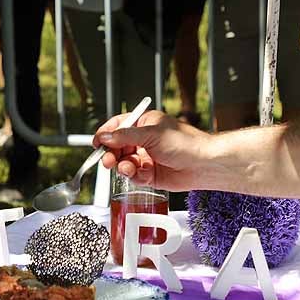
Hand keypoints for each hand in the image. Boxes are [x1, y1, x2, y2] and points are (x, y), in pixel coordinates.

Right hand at [94, 110, 214, 191]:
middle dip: (112, 154)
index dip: (106, 134)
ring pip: (125, 162)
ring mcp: (147, 157)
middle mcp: (144, 140)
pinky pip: (135, 175)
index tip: (96, 143)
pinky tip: (140, 173)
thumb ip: (125, 136)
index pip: (118, 126)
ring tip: (127, 167)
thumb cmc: (185, 143)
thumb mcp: (151, 134)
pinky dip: (135, 175)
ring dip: (123, 166)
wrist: (203, 165)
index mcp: (145, 124)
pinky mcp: (151, 174)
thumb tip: (105, 137)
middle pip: (118, 147)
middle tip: (107, 160)